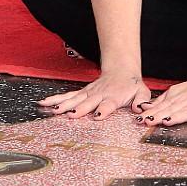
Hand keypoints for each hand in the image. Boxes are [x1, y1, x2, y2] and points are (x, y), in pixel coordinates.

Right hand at [37, 70, 151, 119]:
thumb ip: (142, 100)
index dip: (104, 109)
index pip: (109, 103)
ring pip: (74, 98)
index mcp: (114, 96)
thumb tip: (140, 109)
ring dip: (62, 104)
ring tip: (51, 110)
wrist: (121, 70)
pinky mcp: (82, 92)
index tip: (98, 115)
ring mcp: (89, 92)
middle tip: (69, 115)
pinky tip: (44, 103)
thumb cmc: (131, 85)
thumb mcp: (142, 91)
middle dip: (79, 109)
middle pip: (88, 102)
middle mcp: (99, 94)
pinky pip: (68, 96)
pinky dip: (56, 99)